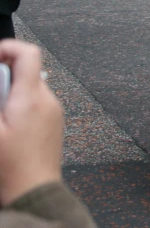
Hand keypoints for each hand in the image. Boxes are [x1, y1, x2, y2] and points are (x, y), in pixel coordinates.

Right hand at [0, 40, 63, 205]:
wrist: (35, 192)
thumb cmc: (12, 167)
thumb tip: (0, 78)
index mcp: (31, 97)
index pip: (28, 53)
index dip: (7, 48)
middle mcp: (47, 100)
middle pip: (25, 71)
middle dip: (1, 79)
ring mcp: (53, 111)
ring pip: (28, 88)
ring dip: (8, 94)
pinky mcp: (53, 123)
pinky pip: (34, 103)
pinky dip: (17, 106)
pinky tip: (7, 127)